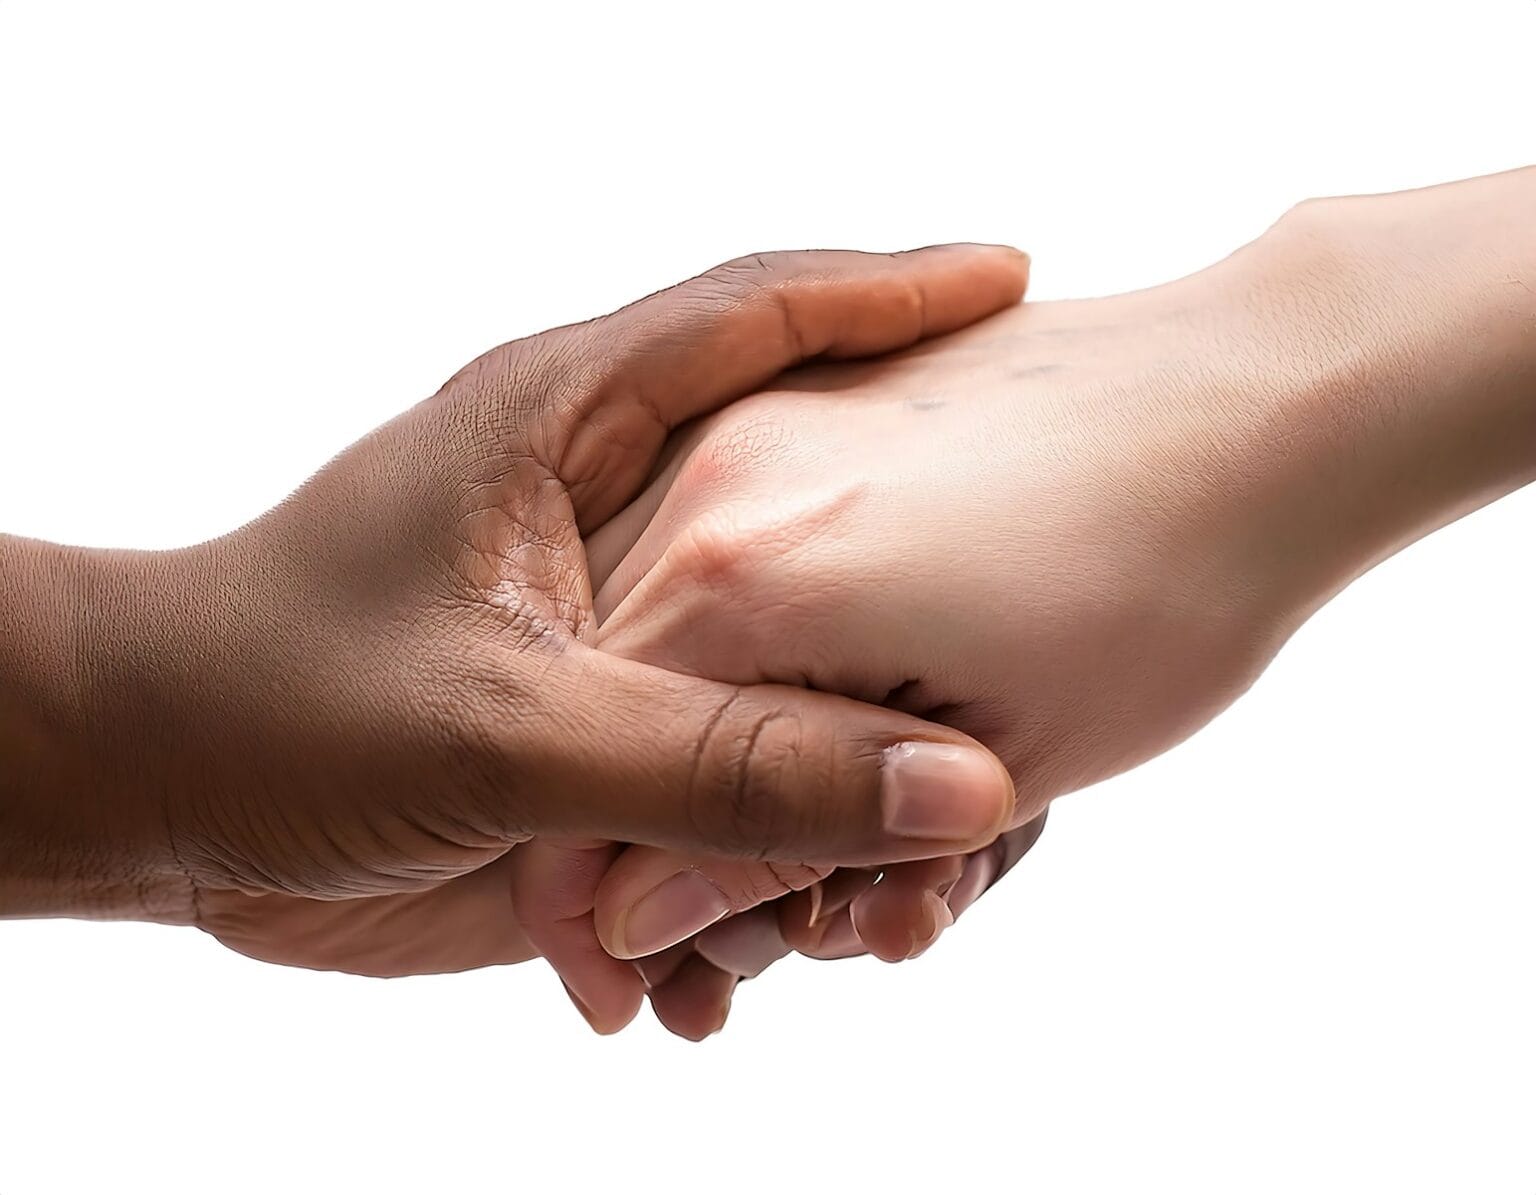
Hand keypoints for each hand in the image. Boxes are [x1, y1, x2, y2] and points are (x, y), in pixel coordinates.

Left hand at [0, 247, 1032, 985]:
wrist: (158, 798)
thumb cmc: (284, 715)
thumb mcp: (515, 736)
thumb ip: (731, 763)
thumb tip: (951, 788)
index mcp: (568, 420)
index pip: (762, 310)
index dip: (898, 294)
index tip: (1017, 281)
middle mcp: (598, 494)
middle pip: (797, 455)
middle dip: (909, 499)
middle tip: (1024, 526)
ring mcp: (603, 601)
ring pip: (778, 612)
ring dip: (858, 694)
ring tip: (953, 758)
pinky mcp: (592, 701)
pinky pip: (729, 723)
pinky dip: (783, 795)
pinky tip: (820, 869)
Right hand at [577, 171, 1535, 1027]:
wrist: (1265, 398)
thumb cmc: (1162, 585)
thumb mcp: (989, 761)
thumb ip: (780, 840)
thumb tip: (633, 917)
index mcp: (732, 579)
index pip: (598, 773)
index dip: (618, 899)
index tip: (678, 974)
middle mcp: (711, 480)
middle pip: (627, 707)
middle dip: (707, 838)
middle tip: (832, 912)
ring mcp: (756, 424)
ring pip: (679, 642)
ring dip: (759, 750)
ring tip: (905, 822)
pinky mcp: (806, 406)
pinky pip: (731, 558)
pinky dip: (782, 655)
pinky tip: (893, 692)